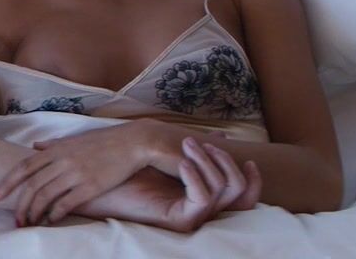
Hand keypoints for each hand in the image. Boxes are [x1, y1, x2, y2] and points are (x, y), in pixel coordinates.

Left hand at [0, 122, 150, 224]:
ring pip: (46, 196)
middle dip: (20, 205)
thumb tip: (35, 147)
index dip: (7, 183)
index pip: (23, 167)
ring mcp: (76, 173)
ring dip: (35, 212)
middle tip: (16, 220)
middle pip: (32, 186)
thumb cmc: (103, 141)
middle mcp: (62, 160)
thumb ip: (52, 145)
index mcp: (55, 149)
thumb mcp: (73, 139)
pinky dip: (55, 214)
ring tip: (30, 223)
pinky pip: (66, 203)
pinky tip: (51, 221)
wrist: (131, 142)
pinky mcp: (91, 185)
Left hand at [79, 138, 261, 232]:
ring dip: (209, 162)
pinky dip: (196, 176)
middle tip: (197, 142)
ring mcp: (193, 216)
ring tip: (186, 146)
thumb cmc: (133, 169)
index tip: (240, 151)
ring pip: (224, 190)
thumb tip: (223, 135)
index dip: (252, 177)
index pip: (246, 195)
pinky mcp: (180, 220)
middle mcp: (205, 209)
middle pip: (240, 191)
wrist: (104, 182)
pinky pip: (203, 198)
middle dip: (224, 160)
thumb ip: (199, 150)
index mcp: (207, 195)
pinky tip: (181, 162)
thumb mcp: (173, 154)